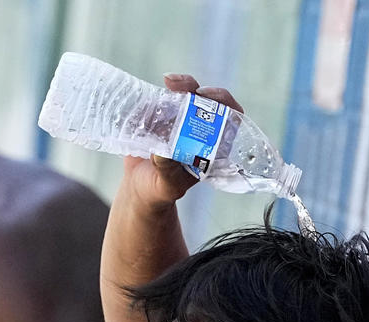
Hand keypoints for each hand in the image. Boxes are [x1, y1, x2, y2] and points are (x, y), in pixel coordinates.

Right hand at [120, 74, 245, 208]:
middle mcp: (198, 130)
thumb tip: (162, 151)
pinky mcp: (160, 117)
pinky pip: (161, 98)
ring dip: (178, 85)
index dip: (225, 103)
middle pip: (206, 100)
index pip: (229, 118)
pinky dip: (155, 93)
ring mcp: (180, 121)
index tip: (206, 96)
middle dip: (195, 87)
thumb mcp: (166, 184)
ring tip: (167, 83)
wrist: (138, 188)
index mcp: (211, 147)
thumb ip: (167, 171)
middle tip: (179, 85)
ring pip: (185, 94)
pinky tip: (147, 98)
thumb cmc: (159, 190)